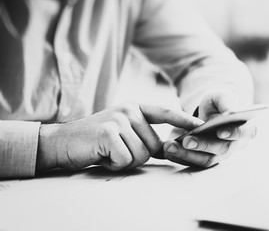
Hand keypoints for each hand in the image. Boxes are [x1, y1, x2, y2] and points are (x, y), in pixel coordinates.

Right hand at [36, 103, 202, 170]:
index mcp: (135, 108)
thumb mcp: (123, 132)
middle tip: (116, 150)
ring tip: (108, 151)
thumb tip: (169, 147)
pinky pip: (125, 159)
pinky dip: (114, 164)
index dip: (184, 119)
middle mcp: (129, 110)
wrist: (63, 143)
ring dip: (124, 161)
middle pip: (155, 145)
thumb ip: (144, 135)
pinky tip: (102, 155)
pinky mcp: (108, 132)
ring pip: (142, 154)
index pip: (165, 112)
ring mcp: (119, 119)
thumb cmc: (96, 141)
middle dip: (138, 156)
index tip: (201, 125)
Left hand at [163, 91, 257, 167]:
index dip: (234, 133)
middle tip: (187, 140)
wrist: (211, 112)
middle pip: (222, 149)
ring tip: (170, 146)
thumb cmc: (220, 103)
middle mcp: (236, 145)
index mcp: (246, 128)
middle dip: (203, 145)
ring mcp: (221, 155)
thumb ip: (227, 101)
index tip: (220, 131)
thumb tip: (231, 111)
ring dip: (188, 155)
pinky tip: (167, 150)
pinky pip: (194, 162)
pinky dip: (180, 157)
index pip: (246, 133)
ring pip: (207, 159)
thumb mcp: (222, 96)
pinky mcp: (206, 159)